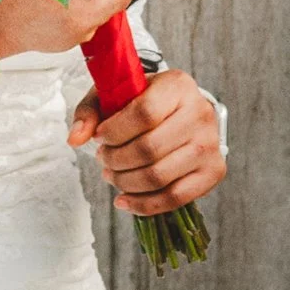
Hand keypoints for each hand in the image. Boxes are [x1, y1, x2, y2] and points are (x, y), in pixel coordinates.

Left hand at [68, 70, 226, 214]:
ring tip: (111, 175)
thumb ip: (91, 111)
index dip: (114, 131)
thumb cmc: (145, 100)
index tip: (99, 137)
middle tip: (102, 159)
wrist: (181, 110)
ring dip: (126, 182)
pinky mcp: (214, 172)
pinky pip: (176, 198)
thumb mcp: (115, 94)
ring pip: (160, 176)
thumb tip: (74, 139)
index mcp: (178, 85)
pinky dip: (144, 205)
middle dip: (116, 159)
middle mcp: (200, 113)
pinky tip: (124, 200)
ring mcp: (210, 145)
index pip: (144, 113)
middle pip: (149, 149)